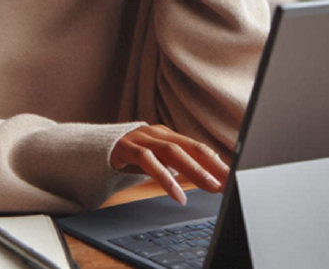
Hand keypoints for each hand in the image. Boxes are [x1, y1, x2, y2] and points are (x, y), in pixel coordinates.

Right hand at [110, 124, 229, 205]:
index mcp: (168, 135)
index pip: (198, 148)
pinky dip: (165, 179)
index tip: (234, 176)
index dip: (217, 162)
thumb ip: (178, 165)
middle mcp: (158, 134)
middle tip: (229, 182)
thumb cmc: (130, 157)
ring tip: (210, 186)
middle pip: (192, 147)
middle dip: (213, 166)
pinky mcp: (126, 148)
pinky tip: (178, 195)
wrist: (93, 149)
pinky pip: (148, 162)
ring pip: (173, 152)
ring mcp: (142, 139)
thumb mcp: (156, 160)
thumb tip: (209, 178)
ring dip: (195, 170)